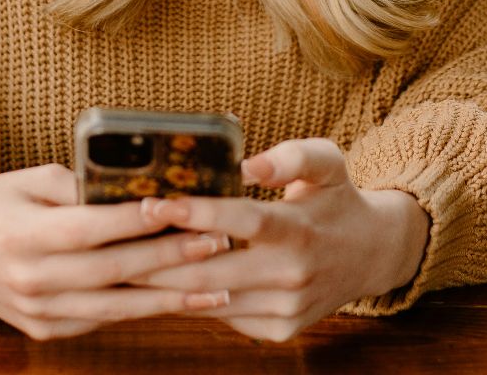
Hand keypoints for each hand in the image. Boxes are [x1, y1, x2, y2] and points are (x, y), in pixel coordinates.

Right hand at [0, 163, 232, 339]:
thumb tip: (139, 185)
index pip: (89, 228)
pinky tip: (180, 301)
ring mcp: (38, 312)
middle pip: (112, 271)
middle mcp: (30, 279)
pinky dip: (142, 310)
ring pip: (115, 307)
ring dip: (171, 298)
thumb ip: (79, 186)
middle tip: (217, 241)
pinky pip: (101, 320)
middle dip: (170, 257)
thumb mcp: (28, 180)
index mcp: (22, 235)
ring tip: (218, 285)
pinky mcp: (45, 330)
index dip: (135, 220)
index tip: (178, 206)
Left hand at [130, 138, 429, 340]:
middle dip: (158, 257)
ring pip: (210, 299)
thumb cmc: (336, 199)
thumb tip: (248, 164)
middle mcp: (293, 275)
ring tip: (123, 262)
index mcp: (301, 230)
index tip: (155, 202)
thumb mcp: (327, 162)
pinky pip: (223, 316)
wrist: (370, 255)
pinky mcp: (278, 330)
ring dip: (164, 283)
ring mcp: (285, 309)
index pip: (243, 221)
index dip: (197, 213)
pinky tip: (160, 282)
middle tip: (115, 239)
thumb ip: (291, 156)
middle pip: (212, 270)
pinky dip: (190, 300)